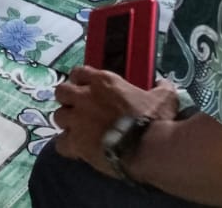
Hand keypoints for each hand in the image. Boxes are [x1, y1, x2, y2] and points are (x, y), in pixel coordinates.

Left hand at [53, 68, 179, 173]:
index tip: (86, 88)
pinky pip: (60, 143)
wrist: (148, 149)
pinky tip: (76, 149)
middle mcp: (85, 97)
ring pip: (58, 116)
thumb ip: (161, 87)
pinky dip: (67, 146)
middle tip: (78, 109)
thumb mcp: (164, 98)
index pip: (78, 72)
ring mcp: (78, 120)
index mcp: (104, 82)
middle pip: (61, 91)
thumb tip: (163, 83)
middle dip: (67, 99)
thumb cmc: (155, 120)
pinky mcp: (76, 143)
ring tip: (77, 130)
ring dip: (67, 122)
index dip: (80, 80)